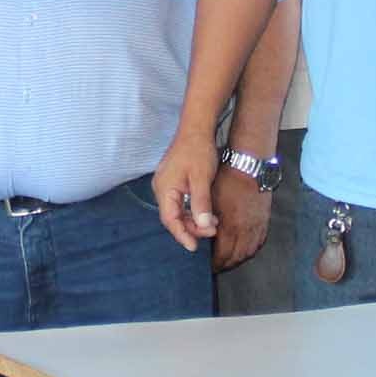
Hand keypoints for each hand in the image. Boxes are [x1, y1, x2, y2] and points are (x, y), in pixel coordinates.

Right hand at [153, 137, 220, 251]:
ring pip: (177, 210)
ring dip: (194, 219)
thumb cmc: (198, 150)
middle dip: (192, 227)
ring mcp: (166, 185)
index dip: (182, 235)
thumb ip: (201, 203)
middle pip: (173, 217)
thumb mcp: (202, 178)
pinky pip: (180, 202)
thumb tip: (203, 226)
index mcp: (164, 189)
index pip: (170, 219)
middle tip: (212, 232)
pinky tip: (207, 212)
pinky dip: (192, 210)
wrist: (196, 129)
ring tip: (213, 223)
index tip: (193, 247)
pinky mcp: (173, 181)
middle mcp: (161, 188)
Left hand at [210, 163, 269, 270]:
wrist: (250, 165)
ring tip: (229, 260)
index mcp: (231, 226)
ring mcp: (257, 226)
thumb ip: (207, 219)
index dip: (215, 262)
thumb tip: (203, 233)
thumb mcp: (211, 199)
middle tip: (218, 266)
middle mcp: (246, 230)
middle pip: (237, 257)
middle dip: (226, 264)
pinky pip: (259, 242)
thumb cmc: (227, 180)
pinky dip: (251, 249)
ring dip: (239, 259)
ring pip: (249, 252)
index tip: (208, 265)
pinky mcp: (264, 220)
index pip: (223, 254)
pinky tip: (244, 248)